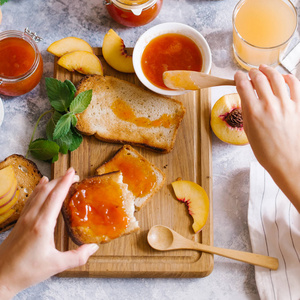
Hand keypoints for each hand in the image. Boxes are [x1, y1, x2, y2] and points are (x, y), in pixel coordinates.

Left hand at [0, 168, 98, 298]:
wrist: (1, 276)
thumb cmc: (26, 271)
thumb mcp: (56, 265)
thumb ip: (77, 256)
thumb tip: (93, 247)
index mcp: (42, 225)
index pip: (55, 197)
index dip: (65, 182)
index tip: (73, 172)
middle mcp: (32, 217)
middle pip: (47, 190)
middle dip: (61, 179)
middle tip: (73, 174)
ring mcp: (25, 217)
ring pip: (38, 192)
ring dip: (51, 182)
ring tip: (62, 177)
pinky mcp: (21, 221)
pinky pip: (31, 198)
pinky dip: (39, 188)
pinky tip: (42, 184)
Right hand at [235, 65, 299, 211]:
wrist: (287, 162)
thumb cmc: (267, 152)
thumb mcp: (249, 132)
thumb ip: (247, 112)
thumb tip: (246, 98)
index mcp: (253, 113)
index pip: (243, 85)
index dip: (238, 77)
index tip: (237, 76)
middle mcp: (269, 105)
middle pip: (259, 78)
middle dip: (252, 72)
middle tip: (250, 73)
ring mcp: (286, 104)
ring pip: (276, 77)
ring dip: (268, 70)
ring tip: (265, 69)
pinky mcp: (298, 106)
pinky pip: (295, 85)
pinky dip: (288, 77)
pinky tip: (283, 77)